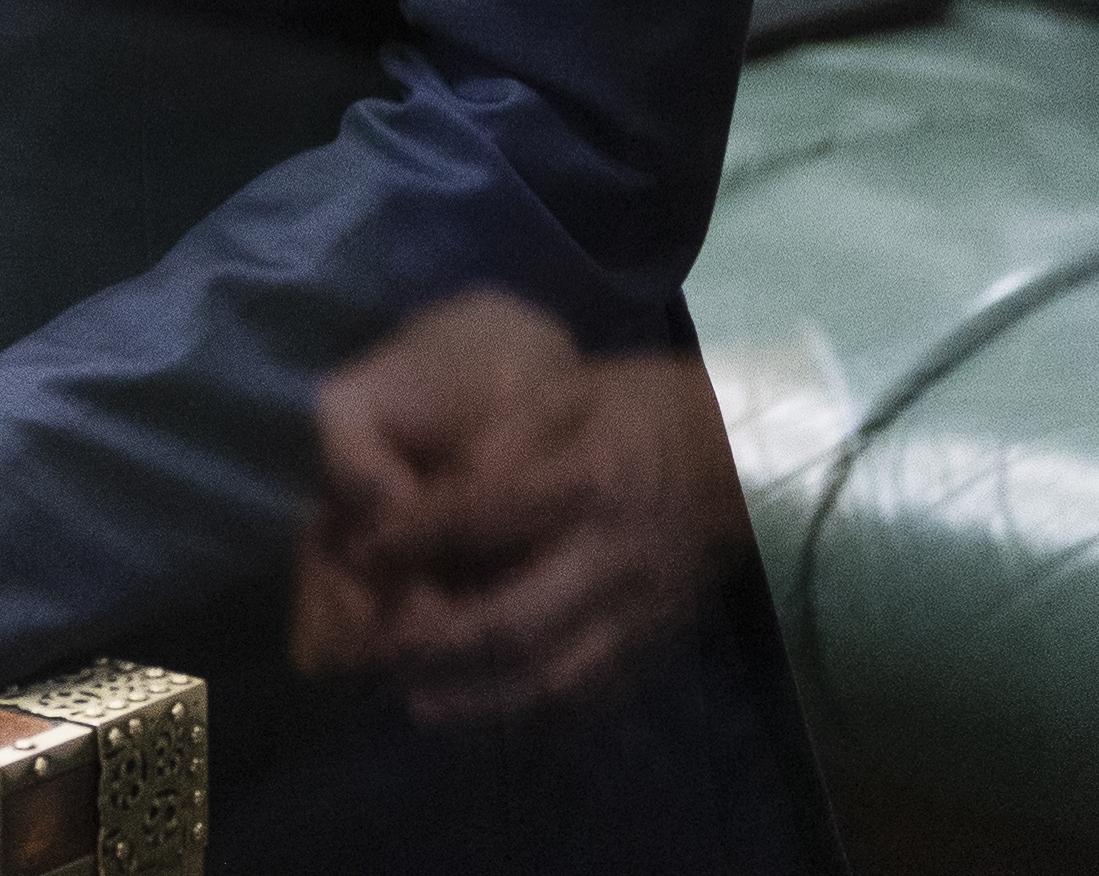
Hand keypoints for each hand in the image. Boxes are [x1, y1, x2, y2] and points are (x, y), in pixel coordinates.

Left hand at [296, 291, 749, 719]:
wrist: (741, 456)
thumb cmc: (632, 411)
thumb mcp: (560, 392)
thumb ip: (493, 439)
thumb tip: (421, 487)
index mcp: (584, 482)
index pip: (480, 520)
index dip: (412, 540)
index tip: (357, 551)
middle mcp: (611, 556)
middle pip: (514, 619)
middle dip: (436, 641)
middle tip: (373, 647)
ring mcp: (638, 608)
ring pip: (551, 671)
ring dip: (478, 692)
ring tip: (413, 696)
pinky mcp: (654, 637)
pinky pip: (589, 687)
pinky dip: (530, 704)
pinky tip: (480, 707)